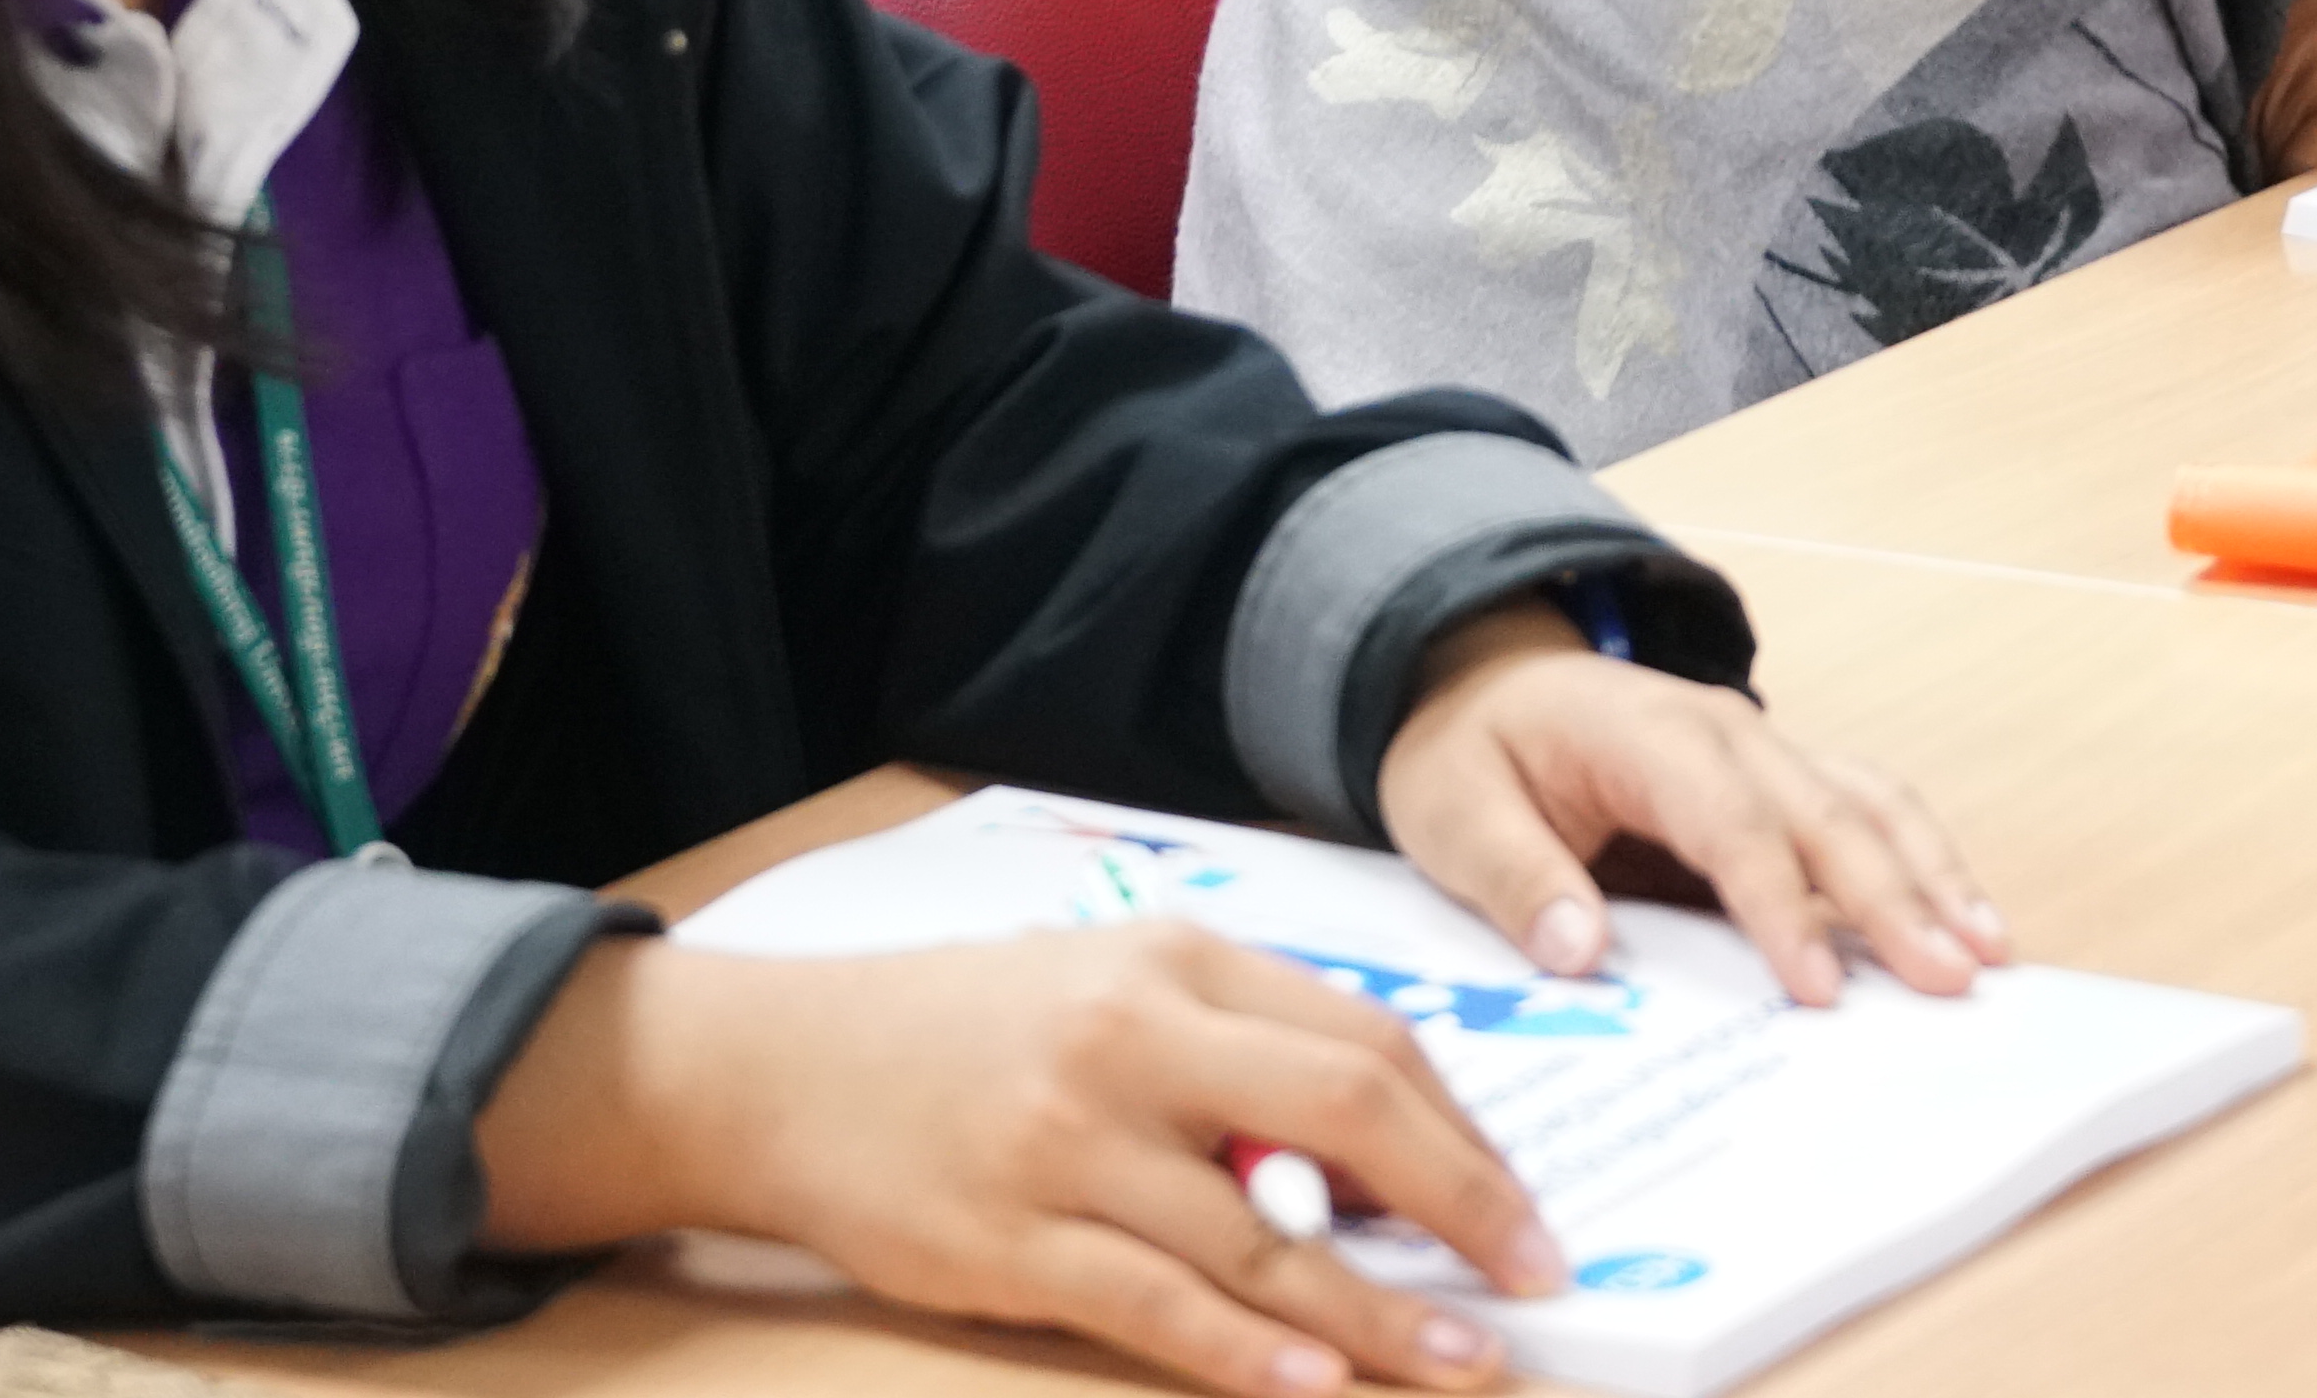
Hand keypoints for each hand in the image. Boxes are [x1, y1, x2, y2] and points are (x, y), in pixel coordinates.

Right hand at [481, 925, 1558, 1396]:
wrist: (778, 1068)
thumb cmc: (964, 1027)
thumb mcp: (1109, 982)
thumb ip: (1238, 1038)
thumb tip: (1384, 1140)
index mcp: (1176, 961)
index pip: (1365, 1039)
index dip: (1462, 1131)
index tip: (1525, 1202)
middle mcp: (1133, 1040)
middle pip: (1345, 1116)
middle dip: (1464, 1204)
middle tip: (1538, 1277)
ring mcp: (1070, 1146)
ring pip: (1261, 1241)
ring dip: (1381, 1314)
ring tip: (1466, 1361)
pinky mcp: (1010, 1242)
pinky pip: (1156, 1307)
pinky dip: (1247, 1355)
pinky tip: (1317, 1386)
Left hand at [1376, 603, 2001, 1007]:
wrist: (1483, 683)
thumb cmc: (1472, 751)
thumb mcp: (1451, 812)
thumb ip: (1515, 877)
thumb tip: (1578, 949)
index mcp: (1644, 732)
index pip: (1728, 821)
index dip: (1777, 905)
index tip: (1813, 989)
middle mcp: (1725, 730)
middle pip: (1826, 811)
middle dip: (1895, 897)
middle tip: (1951, 979)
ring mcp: (1764, 748)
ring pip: (1869, 803)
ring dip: (1933, 875)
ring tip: (1989, 954)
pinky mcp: (1780, 778)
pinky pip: (1867, 810)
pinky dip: (1923, 862)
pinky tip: (1965, 921)